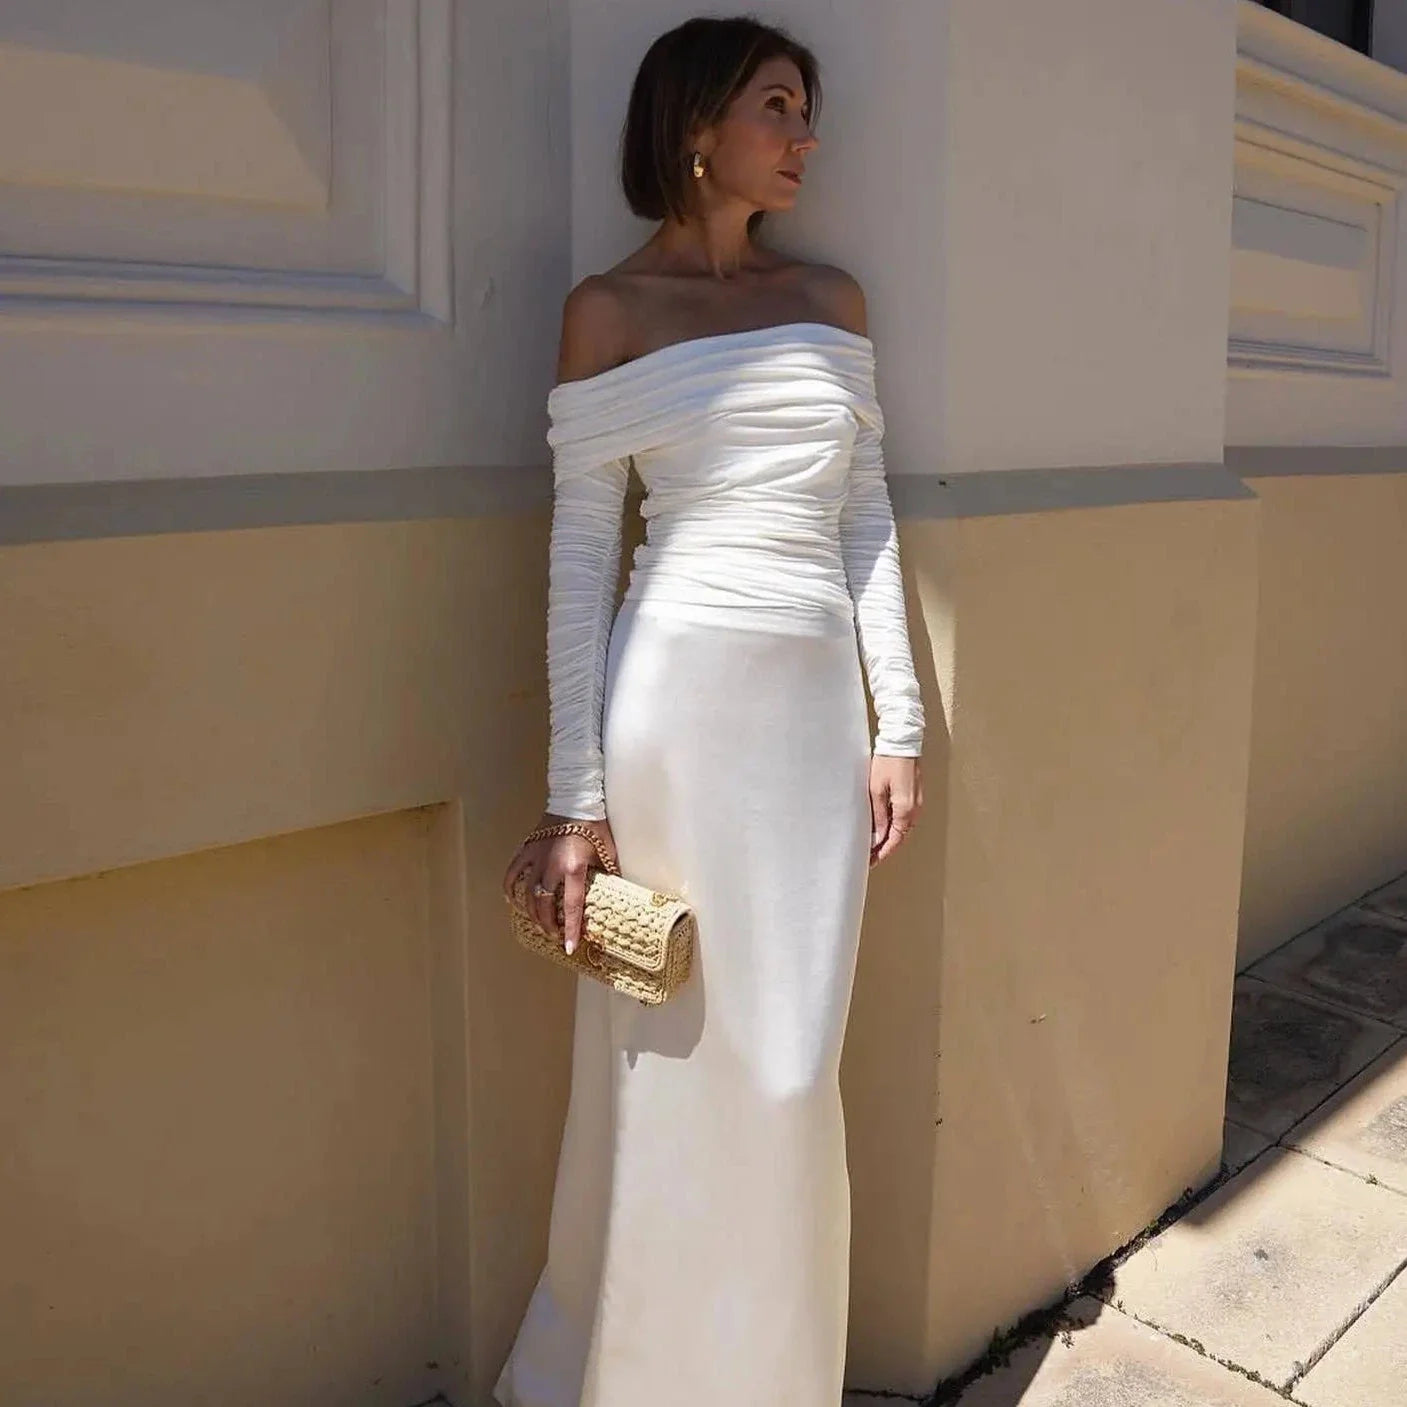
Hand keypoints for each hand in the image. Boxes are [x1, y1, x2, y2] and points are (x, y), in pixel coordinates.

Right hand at [503, 812, 618, 955]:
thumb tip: (616, 893)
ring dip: (532, 913)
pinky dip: (510, 887)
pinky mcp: (528, 849)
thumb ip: (609, 874)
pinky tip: (511, 899)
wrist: (576, 798)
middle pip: (544, 905)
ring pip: (527, 893)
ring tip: (539, 924)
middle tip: (555, 935)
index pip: (571, 906)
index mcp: (574, 868)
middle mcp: (551, 866)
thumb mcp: (608, 852)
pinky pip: (513, 872)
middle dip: (548, 925)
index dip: (570, 929)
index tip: (569, 947)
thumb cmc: (595, 825)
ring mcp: (536, 858)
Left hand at [869, 755, 921, 866]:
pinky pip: (905, 817)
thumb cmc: (887, 762)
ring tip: (874, 842)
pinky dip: (895, 825)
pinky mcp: (915, 795)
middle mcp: (915, 809)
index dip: (882, 852)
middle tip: (870, 854)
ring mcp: (917, 802)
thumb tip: (878, 837)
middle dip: (886, 847)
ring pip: (903, 827)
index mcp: (905, 810)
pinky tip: (883, 825)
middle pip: (901, 836)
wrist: (901, 742)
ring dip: (891, 836)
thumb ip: (878, 816)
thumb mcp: (876, 791)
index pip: (894, 840)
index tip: (871, 860)